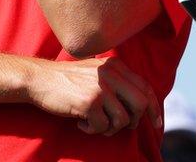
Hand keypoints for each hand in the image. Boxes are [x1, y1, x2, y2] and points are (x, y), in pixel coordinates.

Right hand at [26, 56, 160, 135]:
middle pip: (140, 104)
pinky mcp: (89, 102)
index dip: (153, 107)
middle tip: (119, 127)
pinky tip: (80, 123)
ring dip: (109, 128)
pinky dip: (92, 130)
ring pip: (122, 120)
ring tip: (94, 123)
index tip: (156, 123)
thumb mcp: (95, 72)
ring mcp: (101, 88)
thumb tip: (139, 107)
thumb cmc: (67, 81)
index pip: (145, 87)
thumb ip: (116, 82)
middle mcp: (111, 74)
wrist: (39, 79)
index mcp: (116, 66)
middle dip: (134, 121)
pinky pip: (102, 127)